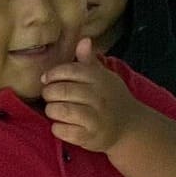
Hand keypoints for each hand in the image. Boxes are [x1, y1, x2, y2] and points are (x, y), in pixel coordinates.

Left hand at [43, 38, 143, 153]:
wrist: (129, 126)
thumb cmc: (111, 98)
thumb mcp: (104, 76)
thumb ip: (89, 60)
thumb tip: (83, 40)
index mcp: (99, 79)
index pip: (69, 70)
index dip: (52, 74)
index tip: (46, 79)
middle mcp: (98, 97)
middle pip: (61, 91)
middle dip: (49, 93)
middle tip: (49, 96)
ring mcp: (95, 118)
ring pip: (61, 110)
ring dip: (51, 110)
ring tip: (53, 110)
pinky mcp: (90, 136)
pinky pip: (63, 131)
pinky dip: (56, 128)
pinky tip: (60, 124)